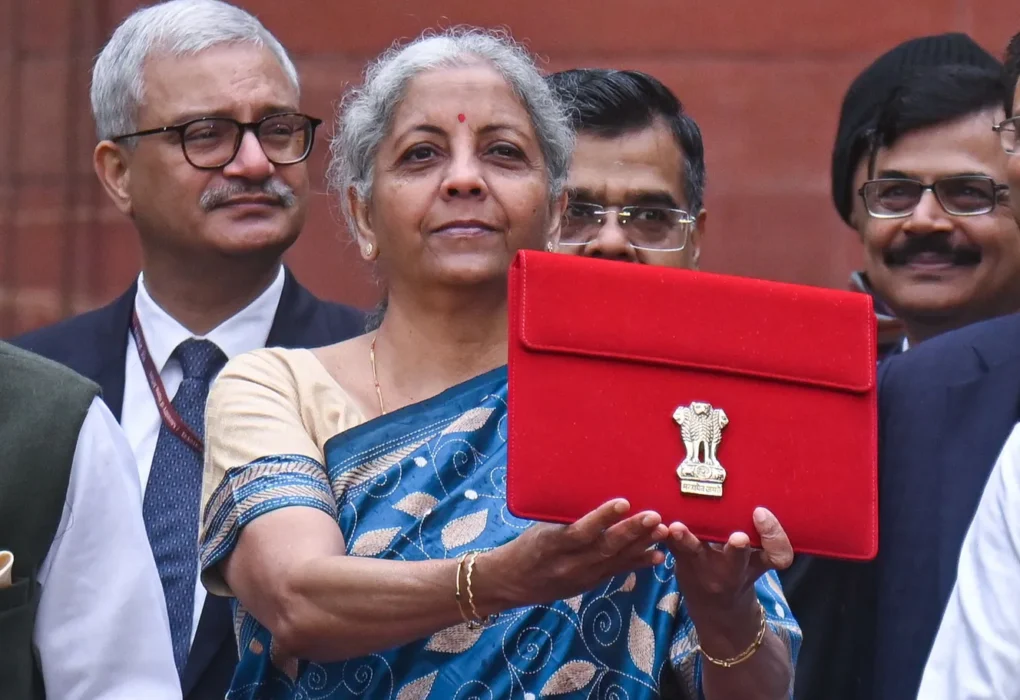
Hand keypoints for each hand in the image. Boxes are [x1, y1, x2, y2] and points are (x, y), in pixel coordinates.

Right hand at [489, 499, 668, 606]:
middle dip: (632, 532)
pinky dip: (637, 563)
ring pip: (615, 560)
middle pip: (604, 547)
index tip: (624, 502)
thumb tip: (596, 492)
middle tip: (655, 516)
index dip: (602, 518)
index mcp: (552, 543)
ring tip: (662, 531)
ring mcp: (581, 577)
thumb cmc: (526, 545)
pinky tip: (657, 555)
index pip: (580, 531)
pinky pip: (616, 572)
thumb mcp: (540, 527)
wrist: (511, 582)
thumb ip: (566, 517)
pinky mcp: (589, 584)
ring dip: (641, 546)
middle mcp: (568, 563)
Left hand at [667, 507, 792, 615]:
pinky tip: (655, 523)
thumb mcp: (761, 562)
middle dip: (737, 550)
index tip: (761, 513)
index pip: (777, 556)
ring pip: (695, 553)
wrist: (715, 608)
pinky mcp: (680, 560)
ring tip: (677, 528)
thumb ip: (768, 540)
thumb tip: (761, 506)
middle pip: (736, 561)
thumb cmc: (741, 574)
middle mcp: (731, 569)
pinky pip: (670, 547)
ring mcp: (703, 567)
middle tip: (738, 537)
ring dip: (686, 540)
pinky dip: (663, 535)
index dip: (774, 536)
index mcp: (756, 564)